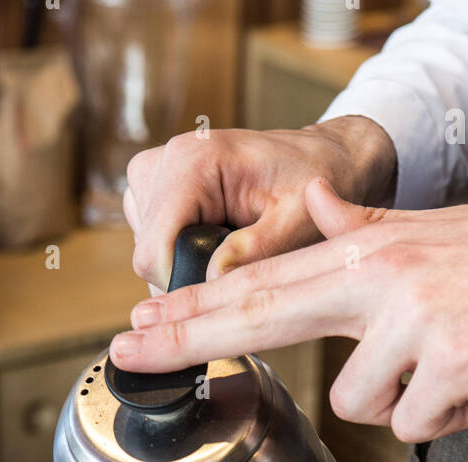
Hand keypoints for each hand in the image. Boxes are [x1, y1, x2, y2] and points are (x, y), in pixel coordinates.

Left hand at [110, 180, 467, 442]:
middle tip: (124, 348)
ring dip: (399, 401)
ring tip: (449, 370)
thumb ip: (370, 227)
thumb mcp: (438, 233)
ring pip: (355, 402)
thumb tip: (321, 202)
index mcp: (375, 251)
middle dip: (184, 335)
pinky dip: (448, 419)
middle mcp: (383, 279)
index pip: (266, 280)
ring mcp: (415, 322)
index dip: (196, 304)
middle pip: (262, 312)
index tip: (141, 319)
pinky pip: (414, 426)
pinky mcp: (450, 367)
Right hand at [124, 118, 395, 289]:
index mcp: (193, 163)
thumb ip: (256, 250)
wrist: (321, 158)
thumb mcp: (298, 221)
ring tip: (232, 250)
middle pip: (146, 257)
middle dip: (188, 276)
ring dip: (185, 267)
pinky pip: (151, 244)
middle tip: (239, 268)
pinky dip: (180, 256)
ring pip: (146, 255)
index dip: (182, 287)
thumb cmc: (312, 183)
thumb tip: (212, 280)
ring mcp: (153, 176)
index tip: (221, 297)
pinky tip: (215, 243)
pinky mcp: (153, 191)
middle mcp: (163, 163)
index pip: (153, 251)